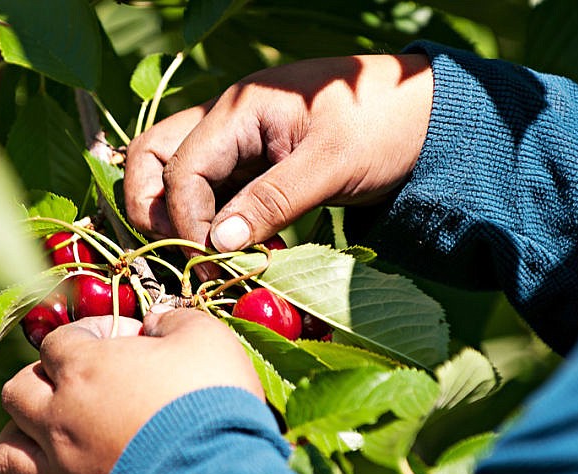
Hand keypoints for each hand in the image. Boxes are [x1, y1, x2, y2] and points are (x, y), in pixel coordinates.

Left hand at [0, 309, 262, 473]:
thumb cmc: (210, 399)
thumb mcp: (204, 337)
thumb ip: (173, 319)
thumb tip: (156, 321)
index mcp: (85, 368)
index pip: (57, 340)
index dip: (89, 331)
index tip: (125, 336)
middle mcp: (61, 415)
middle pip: (19, 386)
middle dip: (47, 374)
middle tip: (89, 374)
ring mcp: (64, 461)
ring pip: (9, 440)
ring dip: (27, 422)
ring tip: (61, 417)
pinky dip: (40, 464)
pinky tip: (71, 454)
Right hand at [125, 53, 431, 251]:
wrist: (425, 116)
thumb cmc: (383, 124)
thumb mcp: (329, 164)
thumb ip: (270, 201)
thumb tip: (216, 245)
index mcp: (239, 109)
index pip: (181, 168)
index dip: (186, 220)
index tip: (212, 261)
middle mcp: (226, 120)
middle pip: (154, 157)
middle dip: (152, 207)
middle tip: (182, 253)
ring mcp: (238, 142)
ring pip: (177, 175)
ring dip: (181, 217)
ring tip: (210, 257)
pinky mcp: (254, 164)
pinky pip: (213, 191)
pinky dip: (213, 220)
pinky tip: (236, 248)